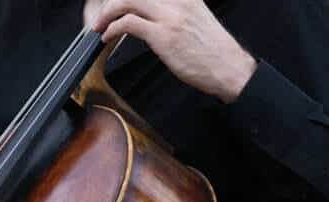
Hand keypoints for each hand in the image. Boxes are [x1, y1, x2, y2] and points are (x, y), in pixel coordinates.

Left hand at [91, 0, 256, 103]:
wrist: (228, 68)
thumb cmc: (211, 50)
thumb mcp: (193, 19)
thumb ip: (172, 11)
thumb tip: (147, 14)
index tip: (112, 5)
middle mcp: (177, 0)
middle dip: (110, 2)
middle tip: (100, 16)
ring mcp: (170, 16)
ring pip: (127, 1)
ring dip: (107, 13)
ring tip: (100, 25)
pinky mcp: (163, 35)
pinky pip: (128, 23)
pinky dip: (112, 28)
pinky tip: (108, 36)